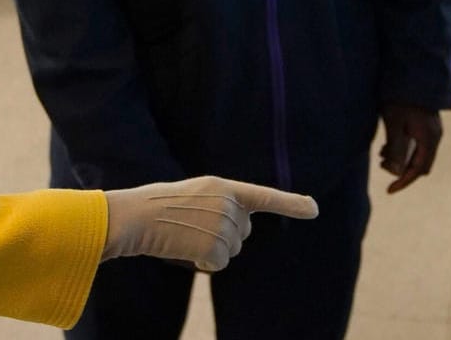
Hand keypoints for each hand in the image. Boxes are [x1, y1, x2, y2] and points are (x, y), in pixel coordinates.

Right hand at [102, 176, 318, 270]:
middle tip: (192, 227)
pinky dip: (202, 263)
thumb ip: (220, 206)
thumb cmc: (157, 207)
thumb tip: (240, 230)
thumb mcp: (193, 196)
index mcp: (222, 186)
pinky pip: (219, 264)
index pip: (263, 195)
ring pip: (231, 250)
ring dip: (210, 251)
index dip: (291, 204)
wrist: (135, 216)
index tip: (314, 209)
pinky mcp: (215, 247)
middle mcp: (228, 204)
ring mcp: (223, 225)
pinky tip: (184, 248)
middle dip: (222, 237)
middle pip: (242, 233)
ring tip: (184, 236)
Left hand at [379, 103, 442, 193]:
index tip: (389, 190)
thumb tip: (396, 173)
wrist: (414, 70)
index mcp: (429, 139)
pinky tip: (388, 143)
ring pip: (419, 153)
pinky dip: (404, 148)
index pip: (418, 170)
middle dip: (403, 170)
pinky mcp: (427, 123)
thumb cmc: (401, 97)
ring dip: (402, 158)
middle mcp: (434, 136)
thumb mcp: (394, 123)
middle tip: (383, 167)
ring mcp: (432, 129)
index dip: (404, 182)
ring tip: (381, 155)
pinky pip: (418, 143)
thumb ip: (395, 148)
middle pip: (421, 164)